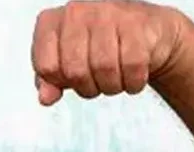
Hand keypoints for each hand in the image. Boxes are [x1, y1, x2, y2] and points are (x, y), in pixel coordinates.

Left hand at [31, 1, 185, 105]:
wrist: (147, 33)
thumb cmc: (102, 46)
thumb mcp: (68, 63)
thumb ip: (50, 81)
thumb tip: (46, 98)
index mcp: (53, 22)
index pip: (46, 66)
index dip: (61, 82)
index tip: (71, 78)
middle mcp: (77, 11)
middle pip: (74, 71)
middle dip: (88, 88)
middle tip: (97, 82)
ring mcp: (107, 14)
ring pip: (103, 68)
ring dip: (111, 86)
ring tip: (115, 78)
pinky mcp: (136, 23)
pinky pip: (132, 66)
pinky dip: (133, 81)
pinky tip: (132, 74)